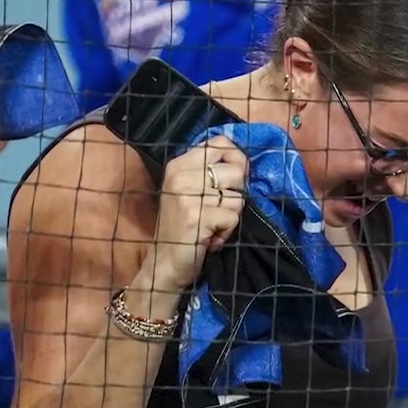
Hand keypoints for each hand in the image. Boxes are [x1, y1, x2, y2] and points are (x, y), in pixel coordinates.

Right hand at [148, 136, 247, 290]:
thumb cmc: (182, 228)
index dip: (237, 158)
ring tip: (212, 225)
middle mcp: (181, 176)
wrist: (164, 264)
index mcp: (178, 165)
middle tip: (218, 209)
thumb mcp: (189, 191)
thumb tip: (244, 161)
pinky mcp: (197, 217)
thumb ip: (209, 172)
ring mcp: (187, 196)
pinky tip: (211, 238)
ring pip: (238, 196)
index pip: (220, 143)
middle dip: (236, 194)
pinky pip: (233, 217)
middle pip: (236, 170)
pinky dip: (227, 232)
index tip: (233, 179)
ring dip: (231, 216)